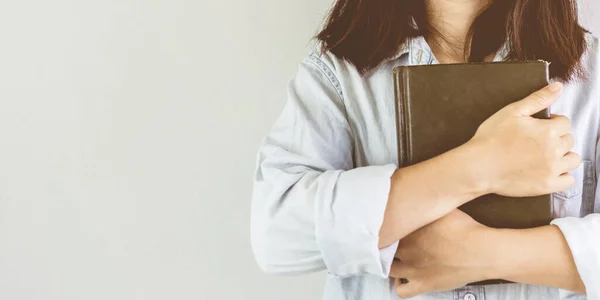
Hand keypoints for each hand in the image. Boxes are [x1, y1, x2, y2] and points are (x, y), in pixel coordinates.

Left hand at [391, 210, 492, 298]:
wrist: (481, 251)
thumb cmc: (465, 228)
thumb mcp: (441, 208)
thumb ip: (423, 207)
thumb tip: (416, 197)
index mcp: (408, 231)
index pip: (385, 231)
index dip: (385, 230)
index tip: (388, 228)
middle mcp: (406, 250)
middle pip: (383, 249)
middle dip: (385, 246)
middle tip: (391, 243)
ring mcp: (413, 269)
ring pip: (388, 269)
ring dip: (389, 264)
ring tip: (394, 259)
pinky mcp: (423, 285)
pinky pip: (401, 291)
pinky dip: (399, 285)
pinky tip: (403, 278)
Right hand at [468, 82, 579, 196]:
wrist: (478, 167)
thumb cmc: (490, 139)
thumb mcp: (512, 112)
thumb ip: (538, 99)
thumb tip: (558, 87)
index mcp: (547, 130)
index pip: (565, 122)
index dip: (553, 122)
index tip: (541, 126)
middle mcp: (554, 150)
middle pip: (569, 140)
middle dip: (557, 138)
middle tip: (538, 141)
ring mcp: (552, 169)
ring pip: (572, 159)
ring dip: (563, 156)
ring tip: (546, 155)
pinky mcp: (547, 185)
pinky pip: (569, 181)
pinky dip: (563, 175)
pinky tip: (550, 170)